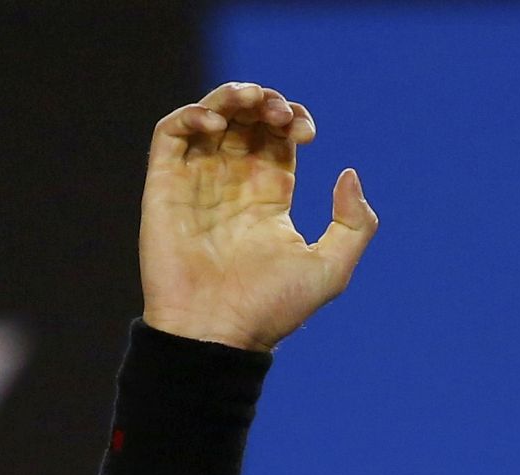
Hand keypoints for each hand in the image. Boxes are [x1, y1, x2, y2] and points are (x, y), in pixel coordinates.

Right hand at [139, 82, 378, 351]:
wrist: (218, 333)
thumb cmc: (273, 309)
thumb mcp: (331, 268)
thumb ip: (354, 224)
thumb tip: (348, 173)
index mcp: (269, 200)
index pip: (278, 141)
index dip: (292, 121)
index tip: (306, 132)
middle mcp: (232, 186)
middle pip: (246, 123)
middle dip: (265, 104)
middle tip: (280, 113)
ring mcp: (197, 184)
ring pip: (209, 119)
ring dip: (230, 97)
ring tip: (251, 99)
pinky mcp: (165, 186)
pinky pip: (170, 135)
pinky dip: (191, 115)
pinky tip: (216, 121)